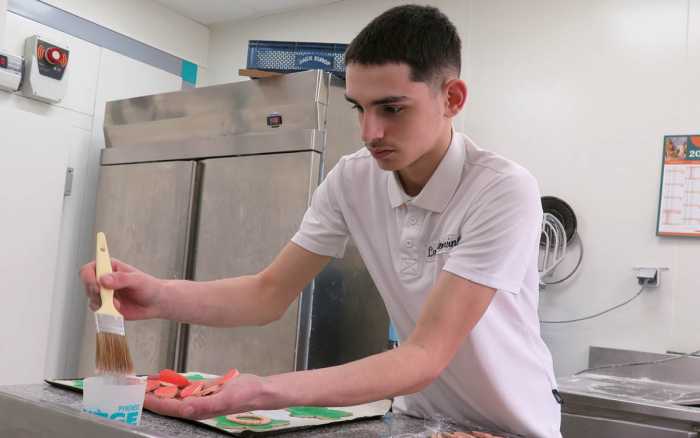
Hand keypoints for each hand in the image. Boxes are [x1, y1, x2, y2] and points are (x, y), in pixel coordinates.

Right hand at [80, 259, 165, 319]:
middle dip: (95, 292)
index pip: (89, 268)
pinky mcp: (107, 306)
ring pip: (91, 298)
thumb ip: (121, 279)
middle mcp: (104, 279)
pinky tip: (118, 308)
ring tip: (117, 303)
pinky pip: (98, 309)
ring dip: (101, 302)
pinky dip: (105, 311)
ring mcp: (104, 293)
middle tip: (105, 296)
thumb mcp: (138, 280)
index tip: (97, 284)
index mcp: (110, 267)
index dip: (88, 276)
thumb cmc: (149, 287)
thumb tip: (103, 280)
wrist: (156, 303)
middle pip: (87, 284)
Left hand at [145, 373, 269, 419]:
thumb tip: (185, 409)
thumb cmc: (246, 395)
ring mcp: (199, 398)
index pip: (168, 408)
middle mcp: (195, 406)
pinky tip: (164, 379)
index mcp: (198, 411)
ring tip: (144, 382)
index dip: (151, 402)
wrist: (259, 389)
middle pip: (166, 402)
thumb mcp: (226, 398)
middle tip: (134, 386)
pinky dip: (172, 384)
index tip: (137, 395)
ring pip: (173, 395)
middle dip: (150, 396)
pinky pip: (184, 388)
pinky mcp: (204, 391)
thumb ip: (205, 405)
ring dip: (158, 389)